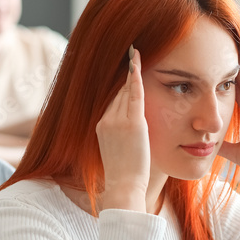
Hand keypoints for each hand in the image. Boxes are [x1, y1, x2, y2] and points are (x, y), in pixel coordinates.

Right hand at [95, 48, 149, 211]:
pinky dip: (135, 75)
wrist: (123, 187)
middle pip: (116, 92)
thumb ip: (121, 140)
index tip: (123, 72)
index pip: (111, 101)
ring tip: (135, 51)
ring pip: (124, 90)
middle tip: (129, 52)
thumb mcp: (118, 155)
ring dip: (131, 71)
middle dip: (123, 75)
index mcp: (101, 127)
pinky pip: (134, 93)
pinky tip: (137, 60)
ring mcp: (117, 121)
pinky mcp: (132, 123)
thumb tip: (128, 138)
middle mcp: (105, 120)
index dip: (118, 85)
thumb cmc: (124, 178)